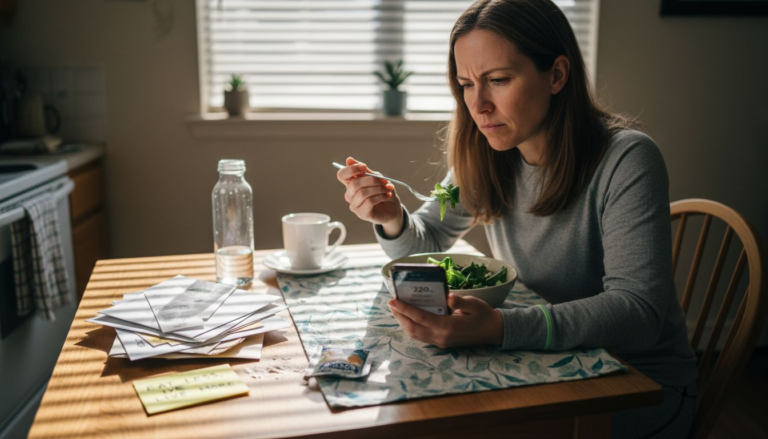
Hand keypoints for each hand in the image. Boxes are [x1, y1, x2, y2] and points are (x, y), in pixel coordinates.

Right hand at [336, 157, 403, 233]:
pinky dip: (380, 196)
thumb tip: (349, 159)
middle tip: (385, 180)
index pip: (342, 175)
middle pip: (354, 184)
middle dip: (372, 180)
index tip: (364, 167)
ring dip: (379, 189)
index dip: (351, 169)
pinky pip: (369, 202)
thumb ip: (364, 171)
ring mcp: (355, 205)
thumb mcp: (377, 178)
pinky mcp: (362, 214)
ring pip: (362, 193)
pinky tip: (387, 195)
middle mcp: (350, 195)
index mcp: (351, 184)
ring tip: (388, 188)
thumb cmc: (384, 191)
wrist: (393, 207)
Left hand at [387, 294, 503, 348]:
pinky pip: (421, 336)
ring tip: (396, 309)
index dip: (405, 309)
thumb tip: (447, 296)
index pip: (420, 317)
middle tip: (391, 303)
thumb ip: (460, 301)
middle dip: (399, 316)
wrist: (493, 331)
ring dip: (403, 322)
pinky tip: (408, 317)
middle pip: (413, 328)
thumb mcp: (474, 304)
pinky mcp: (441, 343)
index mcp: (448, 327)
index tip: (393, 300)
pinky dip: (411, 326)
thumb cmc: (483, 315)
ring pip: (415, 334)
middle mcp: (441, 337)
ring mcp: (440, 342)